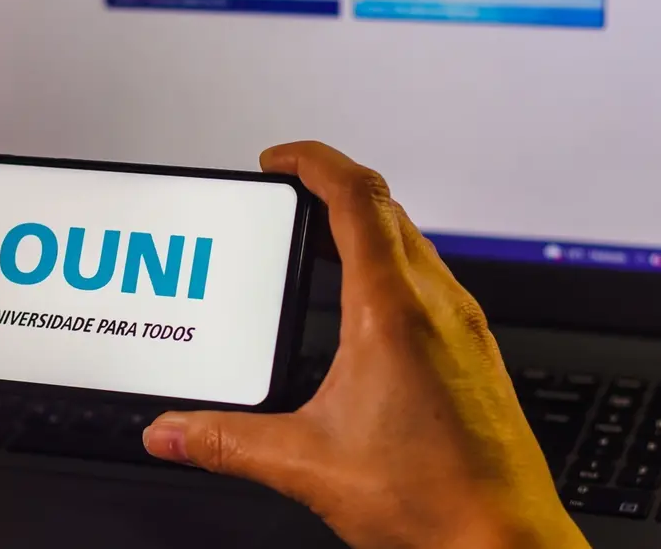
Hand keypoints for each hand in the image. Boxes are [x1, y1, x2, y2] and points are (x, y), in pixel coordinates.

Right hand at [143, 142, 589, 548]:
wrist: (503, 543)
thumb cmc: (435, 499)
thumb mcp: (306, 462)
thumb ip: (224, 441)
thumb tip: (170, 432)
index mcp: (393, 311)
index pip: (356, 196)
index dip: (311, 162)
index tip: (276, 162)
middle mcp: (437, 305)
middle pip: (384, 206)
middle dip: (329, 186)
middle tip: (285, 195)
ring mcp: (461, 325)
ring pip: (410, 239)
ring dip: (361, 222)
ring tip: (313, 239)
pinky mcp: (471, 349)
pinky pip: (427, 276)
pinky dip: (387, 262)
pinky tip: (360, 303)